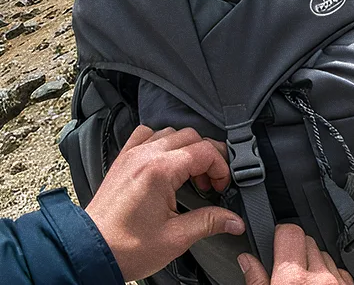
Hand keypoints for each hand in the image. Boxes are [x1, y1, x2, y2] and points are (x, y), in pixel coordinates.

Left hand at [86, 126, 245, 280]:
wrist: (88, 252)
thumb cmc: (125, 247)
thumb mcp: (176, 238)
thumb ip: (210, 222)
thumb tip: (234, 221)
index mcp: (160, 170)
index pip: (205, 151)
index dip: (221, 168)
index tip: (221, 187)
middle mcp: (145, 156)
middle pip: (192, 136)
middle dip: (209, 156)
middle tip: (211, 182)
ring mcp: (131, 156)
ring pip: (171, 132)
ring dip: (187, 149)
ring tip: (191, 174)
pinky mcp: (122, 161)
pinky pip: (145, 135)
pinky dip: (162, 142)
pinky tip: (166, 162)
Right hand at [239, 223, 352, 284]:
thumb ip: (256, 281)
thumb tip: (247, 260)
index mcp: (292, 281)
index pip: (290, 233)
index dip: (281, 233)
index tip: (276, 240)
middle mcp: (320, 279)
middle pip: (309, 241)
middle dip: (296, 250)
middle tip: (285, 268)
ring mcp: (339, 283)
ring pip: (326, 254)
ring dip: (314, 262)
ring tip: (302, 282)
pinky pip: (340, 270)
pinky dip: (330, 274)